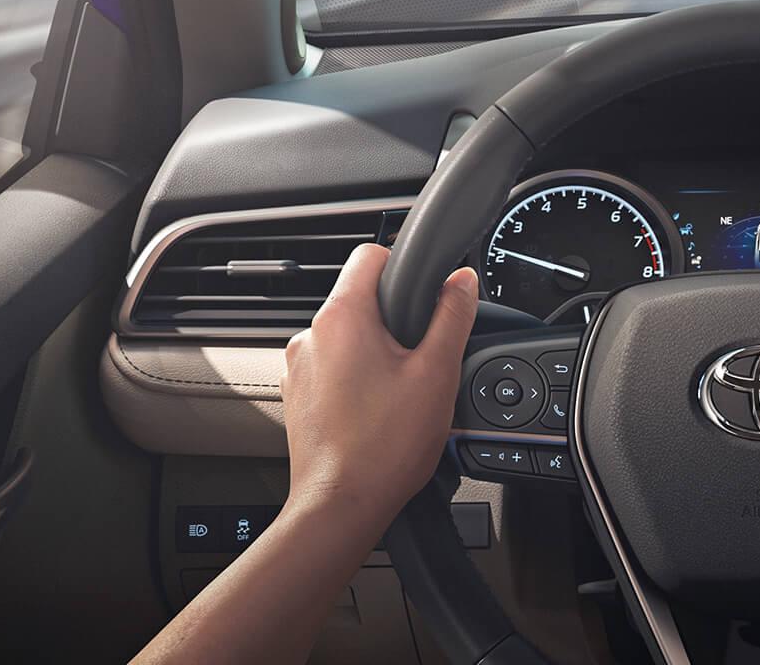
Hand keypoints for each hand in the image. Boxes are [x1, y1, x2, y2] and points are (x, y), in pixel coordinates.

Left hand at [280, 244, 477, 529]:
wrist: (342, 506)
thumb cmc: (385, 446)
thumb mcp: (436, 373)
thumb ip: (452, 316)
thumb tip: (462, 281)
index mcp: (342, 317)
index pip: (369, 254)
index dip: (403, 264)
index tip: (424, 291)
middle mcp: (311, 336)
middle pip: (359, 299)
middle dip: (394, 319)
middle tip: (421, 358)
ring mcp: (298, 368)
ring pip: (347, 337)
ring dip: (374, 352)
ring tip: (400, 392)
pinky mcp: (297, 396)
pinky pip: (332, 369)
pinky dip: (356, 379)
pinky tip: (378, 411)